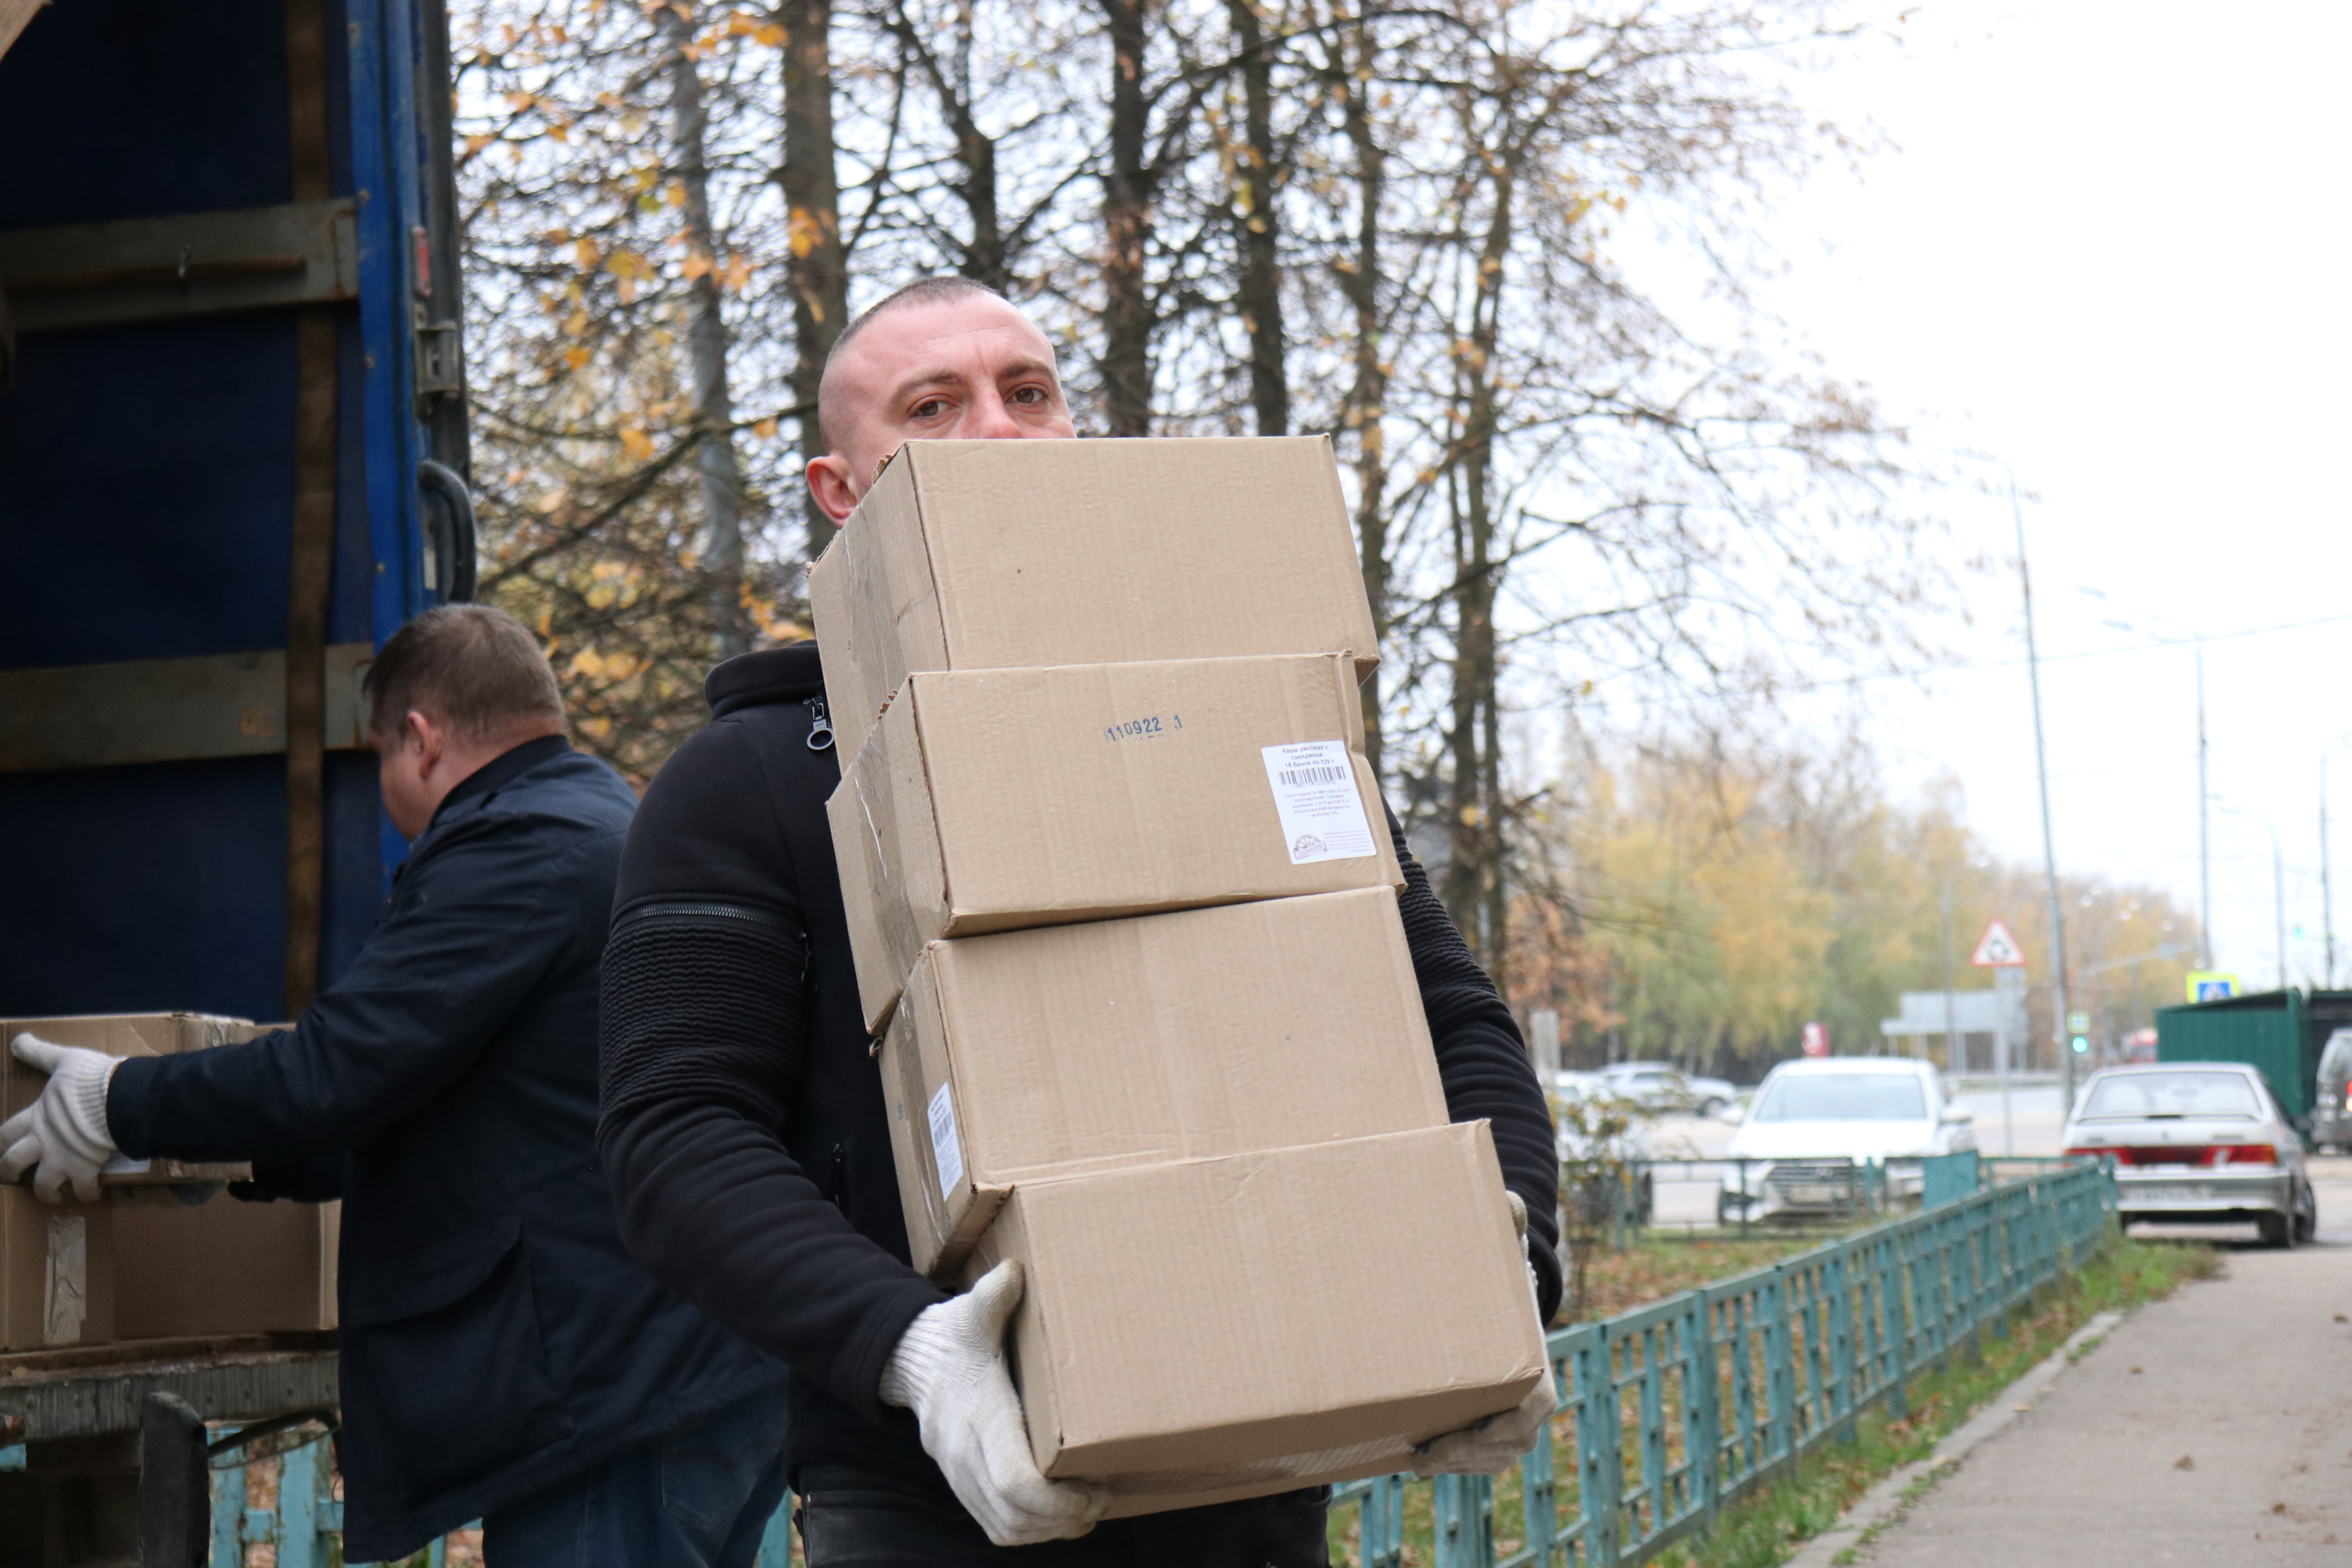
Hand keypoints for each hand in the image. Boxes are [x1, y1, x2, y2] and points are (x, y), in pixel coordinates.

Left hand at [0, 1034, 120, 1203]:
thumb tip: (17, 1039)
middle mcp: (42, 1142)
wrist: (118, 1100)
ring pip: (43, 1185)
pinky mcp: (84, 1169)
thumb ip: (40, 1053)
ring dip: (47, 1193)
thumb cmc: (89, 1079)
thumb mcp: (63, 1060)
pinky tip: (92, 1192)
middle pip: (13, 1163)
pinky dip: (86, 1192)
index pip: (5, 1133)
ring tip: (54, 1196)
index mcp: (35, 1117)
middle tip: (12, 1179)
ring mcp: (61, 1159)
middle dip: (9, 1172)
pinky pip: (82, 1188)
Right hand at [879, 1260, 1110, 1545]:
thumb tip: (1014, 1273)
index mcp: (980, 1417)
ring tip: (1088, 1509)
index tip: (1096, 1488)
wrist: (912, 1361)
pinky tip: (1057, 1516)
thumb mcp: (972, 1313)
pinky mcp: (962, 1485)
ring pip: (1007, 1528)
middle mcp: (966, 1455)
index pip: (1016, 1481)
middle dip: (1067, 1517)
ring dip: (1051, 1530)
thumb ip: (994, 1296)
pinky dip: (1029, 1531)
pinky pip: (995, 1527)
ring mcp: (961, 1475)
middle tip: (1103, 1497)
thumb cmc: (954, 1337)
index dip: (1061, 1499)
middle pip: (1017, 1516)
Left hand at [1412, 1189, 1559, 1477]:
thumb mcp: (1499, 1247)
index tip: (1471, 1432)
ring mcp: (1514, 1416)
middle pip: (1512, 1444)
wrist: (1496, 1299)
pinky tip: (1418, 1458)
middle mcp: (1532, 1396)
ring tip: (1416, 1462)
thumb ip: (1504, 1223)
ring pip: (1497, 1457)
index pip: (1535, 1407)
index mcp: (1537, 1362)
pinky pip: (1483, 1457)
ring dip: (1460, 1466)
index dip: (1505, 1427)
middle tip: (1425, 1456)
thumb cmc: (1496, 1274)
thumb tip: (1507, 1200)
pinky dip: (1457, 1464)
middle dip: (1471, 1457)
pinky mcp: (1492, 1426)